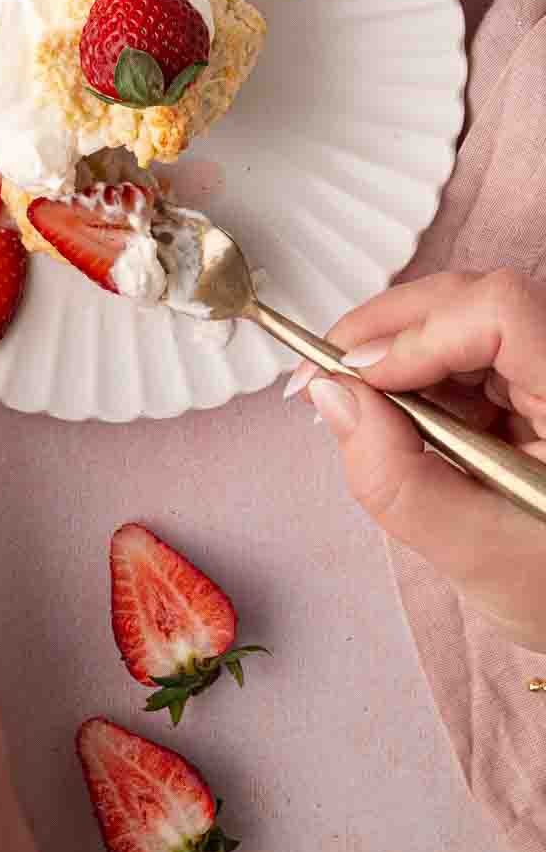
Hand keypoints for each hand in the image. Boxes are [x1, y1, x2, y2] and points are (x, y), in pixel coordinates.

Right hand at [291, 269, 545, 651]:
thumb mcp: (476, 553)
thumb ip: (397, 479)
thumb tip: (332, 395)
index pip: (504, 313)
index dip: (423, 332)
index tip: (364, 377)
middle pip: (471, 298)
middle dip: (387, 330)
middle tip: (327, 372)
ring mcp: (545, 365)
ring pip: (457, 313)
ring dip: (393, 349)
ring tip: (355, 398)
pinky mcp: (525, 373)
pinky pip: (458, 343)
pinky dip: (411, 369)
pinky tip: (391, 408)